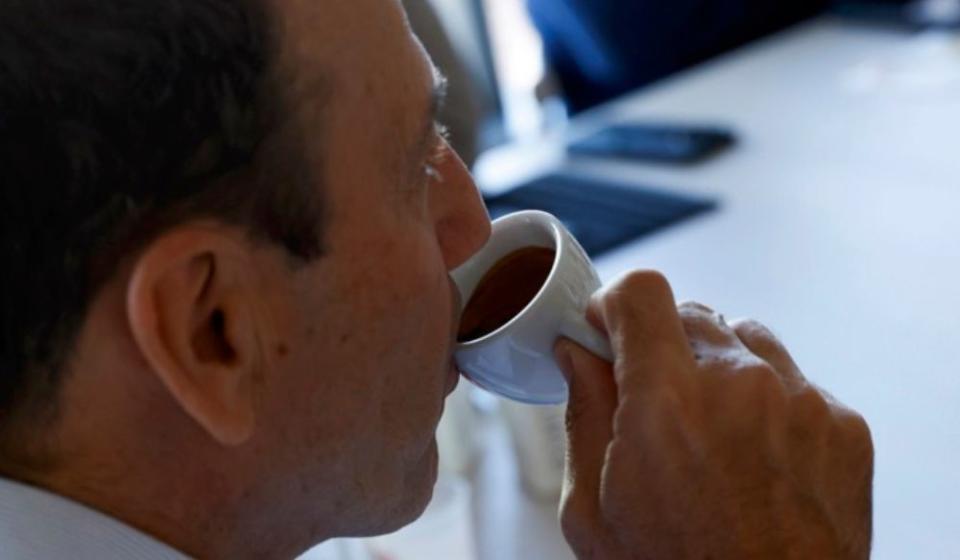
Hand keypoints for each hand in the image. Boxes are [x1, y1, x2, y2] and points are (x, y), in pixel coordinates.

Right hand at [555, 271, 873, 559]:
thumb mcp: (594, 510)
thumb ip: (583, 413)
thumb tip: (576, 355)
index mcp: (666, 403)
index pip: (641, 292)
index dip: (615, 304)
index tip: (607, 327)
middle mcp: (741, 386)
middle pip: (691, 311)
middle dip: (661, 343)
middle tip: (652, 397)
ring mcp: (801, 402)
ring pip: (744, 337)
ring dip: (717, 365)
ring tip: (708, 428)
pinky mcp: (843, 425)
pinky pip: (794, 379)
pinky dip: (767, 401)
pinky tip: (754, 454)